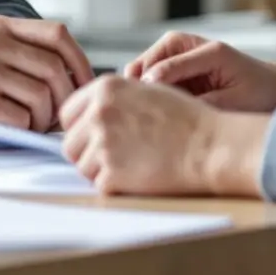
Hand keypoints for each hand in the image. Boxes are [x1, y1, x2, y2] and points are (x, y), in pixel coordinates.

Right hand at [0, 16, 93, 144]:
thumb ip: (18, 52)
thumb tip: (69, 76)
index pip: (58, 35)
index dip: (80, 61)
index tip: (84, 85)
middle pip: (56, 70)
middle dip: (65, 99)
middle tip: (56, 117)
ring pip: (43, 97)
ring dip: (44, 119)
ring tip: (29, 125)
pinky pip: (22, 119)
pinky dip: (25, 130)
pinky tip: (11, 131)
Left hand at [60, 76, 268, 196]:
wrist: (208, 146)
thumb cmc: (185, 119)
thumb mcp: (146, 90)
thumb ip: (112, 97)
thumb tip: (87, 113)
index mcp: (106, 88)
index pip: (67, 113)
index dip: (80, 128)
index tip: (93, 136)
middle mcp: (99, 112)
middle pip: (70, 143)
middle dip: (87, 152)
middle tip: (114, 156)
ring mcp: (103, 144)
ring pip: (82, 167)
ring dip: (100, 170)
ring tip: (131, 164)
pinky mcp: (112, 173)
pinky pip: (99, 185)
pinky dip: (115, 186)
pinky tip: (138, 176)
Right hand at [125, 32, 275, 112]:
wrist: (274, 88)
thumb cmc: (260, 94)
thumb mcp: (234, 103)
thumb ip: (202, 105)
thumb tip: (170, 113)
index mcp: (206, 50)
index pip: (163, 70)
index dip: (147, 95)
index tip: (136, 120)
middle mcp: (186, 45)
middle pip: (144, 66)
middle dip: (133, 92)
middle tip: (127, 122)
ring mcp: (177, 55)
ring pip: (139, 74)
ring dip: (135, 96)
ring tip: (134, 123)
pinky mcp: (173, 68)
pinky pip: (147, 82)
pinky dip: (142, 98)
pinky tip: (144, 121)